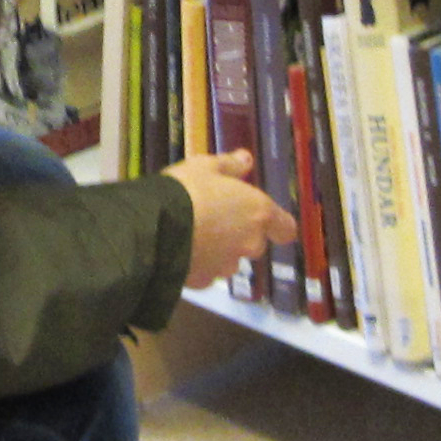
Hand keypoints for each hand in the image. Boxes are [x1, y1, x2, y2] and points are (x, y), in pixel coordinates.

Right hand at [165, 150, 293, 287]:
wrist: (154, 229)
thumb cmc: (187, 190)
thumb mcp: (205, 166)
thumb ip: (230, 165)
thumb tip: (247, 159)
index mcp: (258, 212)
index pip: (286, 229)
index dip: (278, 225)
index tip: (265, 219)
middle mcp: (250, 243)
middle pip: (255, 243)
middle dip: (239, 235)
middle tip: (214, 219)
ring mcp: (228, 266)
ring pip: (230, 259)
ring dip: (219, 251)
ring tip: (193, 236)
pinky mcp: (205, 282)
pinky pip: (207, 272)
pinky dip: (199, 264)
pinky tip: (180, 252)